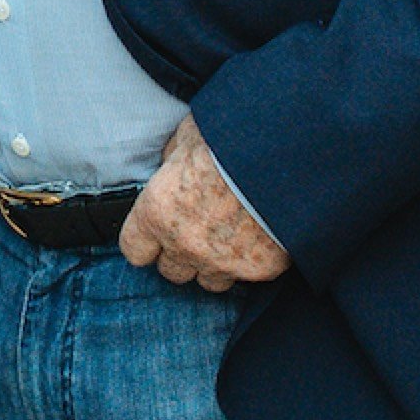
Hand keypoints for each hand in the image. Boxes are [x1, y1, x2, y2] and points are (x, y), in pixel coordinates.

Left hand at [116, 116, 288, 292]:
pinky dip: (251, 260)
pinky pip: (247, 276)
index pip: (134, 251)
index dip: (146, 240)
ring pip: (210, 281)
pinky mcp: (259, 269)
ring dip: (215, 264)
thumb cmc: (231, 137)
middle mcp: (185, 244)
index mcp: (158, 211)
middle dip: (182, 253)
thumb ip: (172, 163)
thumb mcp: (187, 138)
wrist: (285, 150)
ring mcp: (223, 261)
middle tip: (200, 229)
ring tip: (231, 236)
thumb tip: (170, 169)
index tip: (157, 232)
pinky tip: (260, 235)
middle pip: (171, 271)